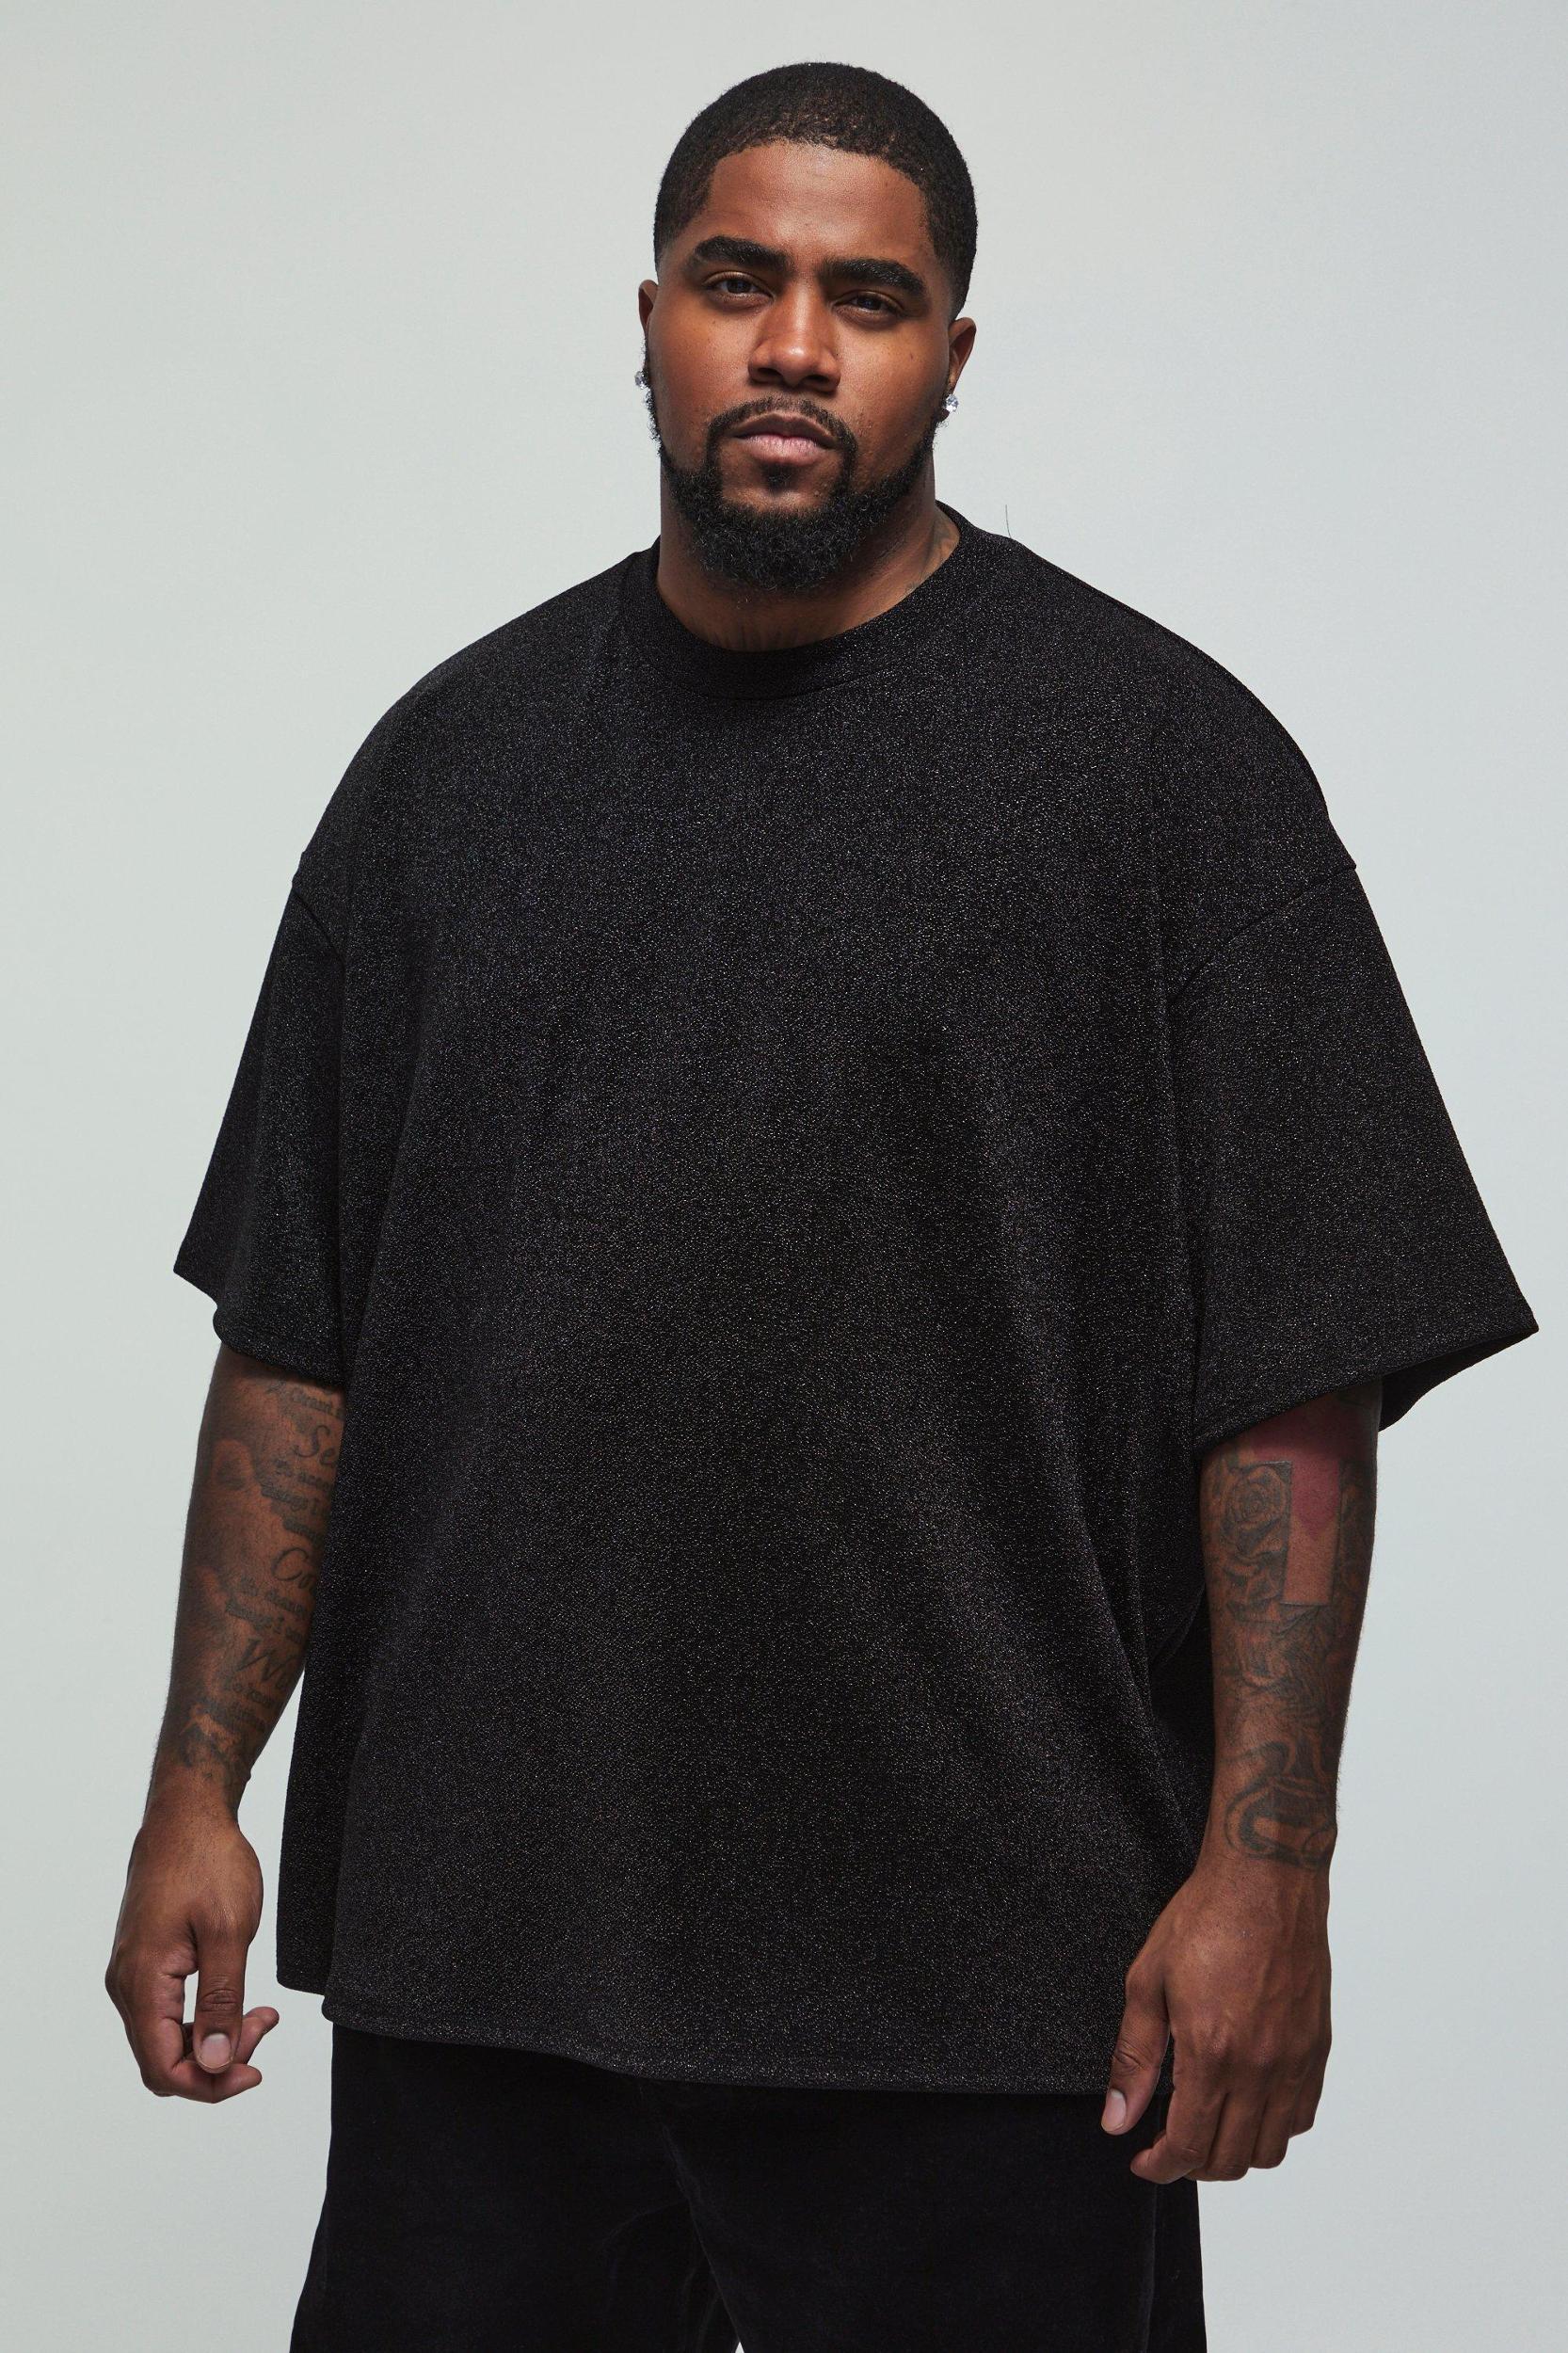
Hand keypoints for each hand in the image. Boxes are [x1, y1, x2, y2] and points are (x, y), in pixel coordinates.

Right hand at [105, 1798, 278, 2100]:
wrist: (187, 1816)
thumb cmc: (208, 1862)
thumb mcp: (229, 1931)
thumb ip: (221, 2000)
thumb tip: (214, 2062)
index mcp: (141, 1983)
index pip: (164, 2069)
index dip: (210, 2085)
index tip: (255, 2071)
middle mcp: (126, 1986)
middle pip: (162, 2062)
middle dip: (216, 2062)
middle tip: (263, 2026)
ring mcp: (132, 1975)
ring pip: (165, 2040)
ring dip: (212, 2040)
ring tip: (260, 2013)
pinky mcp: (145, 1963)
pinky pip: (165, 2015)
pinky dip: (202, 2019)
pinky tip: (237, 2001)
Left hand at [1100, 1855, 1330, 2179]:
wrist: (1266, 1881)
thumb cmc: (1206, 1919)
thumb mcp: (1148, 1982)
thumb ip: (1134, 2058)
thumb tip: (1117, 2118)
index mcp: (1212, 2052)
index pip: (1190, 2147)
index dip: (1161, 2167)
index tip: (1143, 2161)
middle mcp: (1261, 2067)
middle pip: (1231, 2160)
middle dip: (1192, 2166)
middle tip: (1168, 2146)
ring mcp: (1295, 2061)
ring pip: (1271, 2149)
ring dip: (1235, 2154)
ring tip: (1207, 2129)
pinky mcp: (1317, 2048)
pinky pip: (1302, 2116)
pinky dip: (1274, 2128)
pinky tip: (1247, 2105)